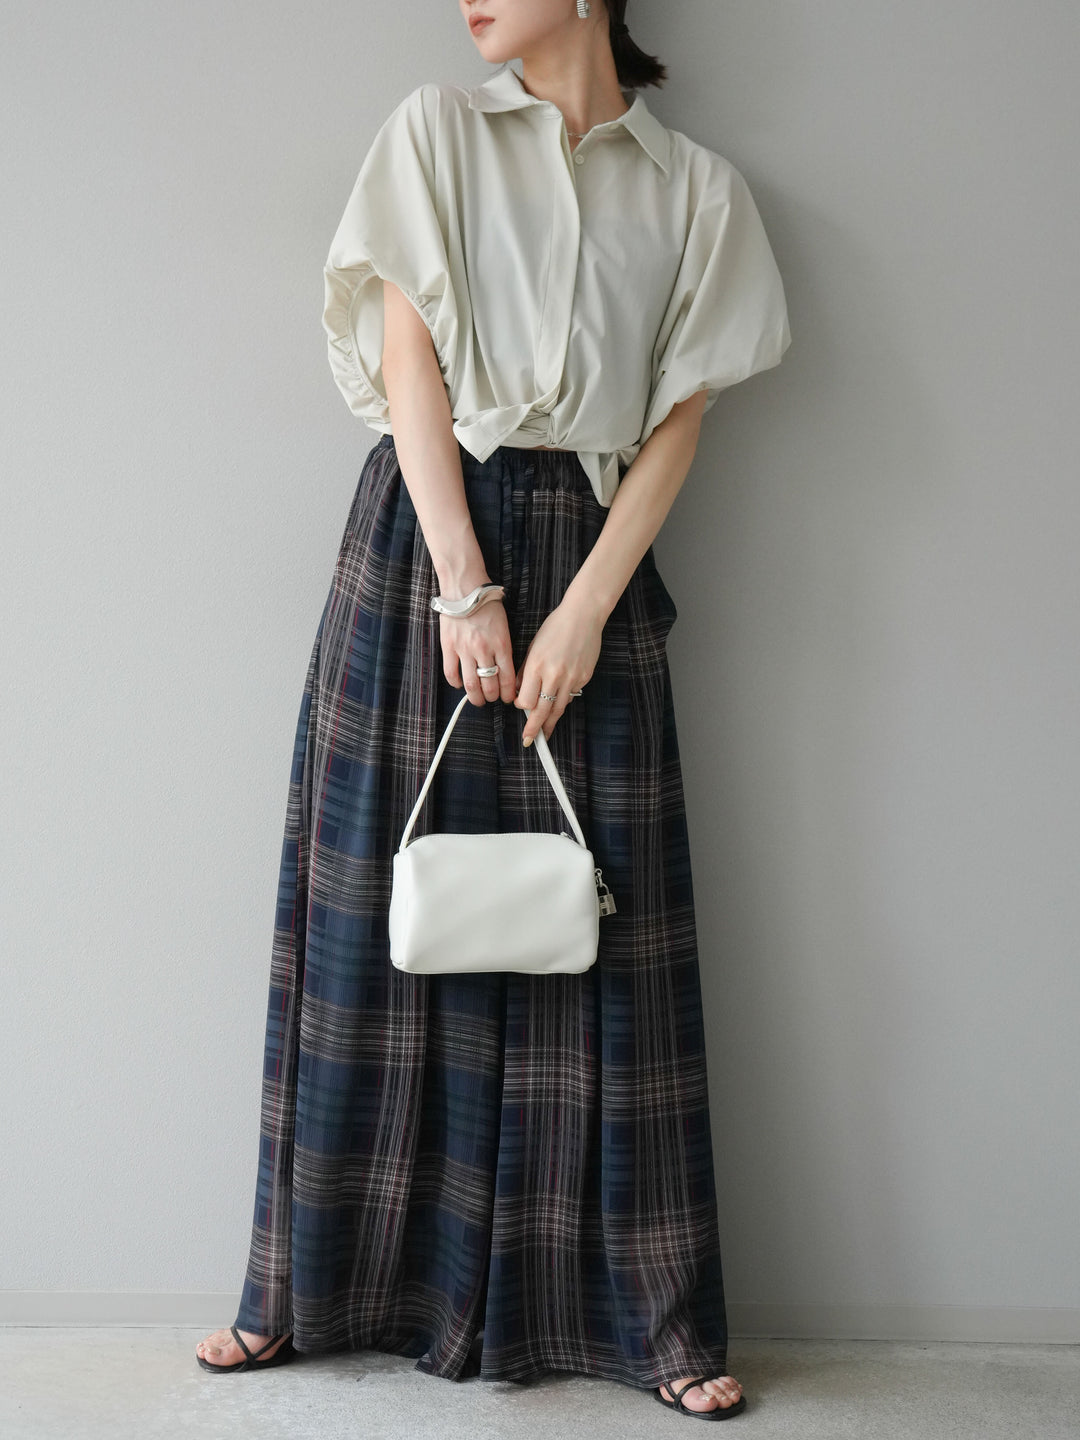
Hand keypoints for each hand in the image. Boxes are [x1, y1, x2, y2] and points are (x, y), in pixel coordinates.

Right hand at [438, 600, 517, 707]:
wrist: (465, 588)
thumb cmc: (487, 604)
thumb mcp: (504, 626)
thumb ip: (504, 648)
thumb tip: (505, 670)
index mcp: (501, 644)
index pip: (508, 678)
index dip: (508, 694)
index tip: (508, 698)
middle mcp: (484, 650)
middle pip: (490, 685)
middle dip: (493, 697)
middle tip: (492, 699)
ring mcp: (465, 649)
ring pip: (471, 684)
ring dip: (476, 697)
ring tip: (478, 700)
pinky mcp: (449, 646)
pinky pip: (451, 673)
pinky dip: (456, 683)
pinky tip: (460, 684)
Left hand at [514, 600, 601, 745]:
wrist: (583, 616)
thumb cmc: (555, 628)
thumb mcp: (533, 647)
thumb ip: (527, 671)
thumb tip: (522, 691)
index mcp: (537, 666)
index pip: (526, 700)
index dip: (522, 705)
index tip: (521, 705)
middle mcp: (554, 675)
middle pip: (542, 711)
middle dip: (534, 729)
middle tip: (529, 741)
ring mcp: (571, 678)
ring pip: (559, 708)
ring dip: (551, 723)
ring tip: (545, 734)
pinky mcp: (584, 678)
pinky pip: (571, 695)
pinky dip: (564, 700)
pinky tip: (559, 702)